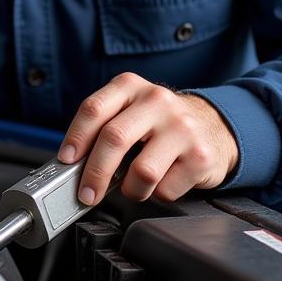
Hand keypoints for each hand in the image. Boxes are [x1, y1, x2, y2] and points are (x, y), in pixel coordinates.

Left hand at [58, 74, 238, 204]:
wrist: (214, 126)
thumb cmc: (159, 123)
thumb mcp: (129, 110)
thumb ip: (103, 127)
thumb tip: (74, 163)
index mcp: (130, 86)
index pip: (94, 109)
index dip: (76, 137)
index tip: (67, 160)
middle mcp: (156, 101)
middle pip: (114, 138)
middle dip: (94, 172)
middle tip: (87, 193)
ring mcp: (182, 127)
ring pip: (142, 171)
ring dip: (131, 189)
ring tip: (133, 186)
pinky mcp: (201, 156)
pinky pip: (166, 189)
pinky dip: (157, 194)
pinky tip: (162, 182)